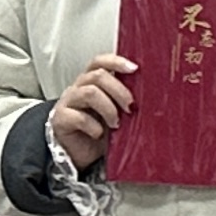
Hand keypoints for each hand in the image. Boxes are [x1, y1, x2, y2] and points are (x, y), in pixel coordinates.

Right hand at [47, 53, 135, 170]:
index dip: (116, 61)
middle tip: (131, 107)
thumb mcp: (119, 112)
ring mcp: (68, 102)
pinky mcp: (60, 119)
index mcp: (92, 82)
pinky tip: (99, 134)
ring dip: (108, 108)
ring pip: (89, 93)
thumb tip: (155, 96)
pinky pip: (78, 117)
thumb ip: (128, 101)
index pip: (100, 61)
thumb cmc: (103, 130)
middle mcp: (78, 88)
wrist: (81, 154)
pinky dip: (93, 126)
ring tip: (116, 124)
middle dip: (119, 90)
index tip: (135, 68)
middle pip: (98, 75)